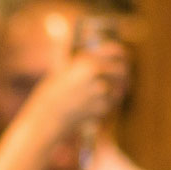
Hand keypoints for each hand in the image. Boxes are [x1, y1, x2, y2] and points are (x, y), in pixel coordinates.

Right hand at [4, 47, 127, 169]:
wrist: (47, 117)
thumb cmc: (52, 94)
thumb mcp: (66, 71)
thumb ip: (86, 64)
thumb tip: (106, 59)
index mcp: (87, 60)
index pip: (117, 51)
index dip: (122, 56)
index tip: (122, 59)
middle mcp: (96, 73)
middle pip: (123, 71)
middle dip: (123, 77)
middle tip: (119, 81)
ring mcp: (100, 90)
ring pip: (120, 89)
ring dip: (115, 93)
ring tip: (99, 97)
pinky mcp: (102, 107)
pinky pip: (111, 104)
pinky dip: (106, 107)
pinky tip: (92, 108)